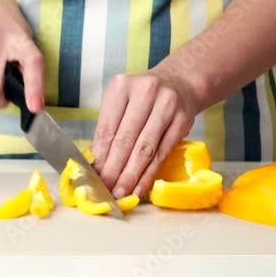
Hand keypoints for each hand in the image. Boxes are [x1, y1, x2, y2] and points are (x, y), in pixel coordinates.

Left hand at [91, 68, 198, 197]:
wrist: (179, 83)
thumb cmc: (142, 98)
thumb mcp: (121, 104)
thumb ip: (108, 130)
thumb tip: (95, 164)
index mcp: (121, 87)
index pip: (107, 128)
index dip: (100, 156)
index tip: (93, 177)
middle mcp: (145, 92)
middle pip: (125, 139)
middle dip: (114, 169)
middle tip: (106, 189)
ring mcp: (166, 105)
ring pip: (145, 148)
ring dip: (131, 175)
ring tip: (121, 193)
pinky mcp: (182, 120)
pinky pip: (163, 153)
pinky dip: (149, 173)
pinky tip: (140, 186)